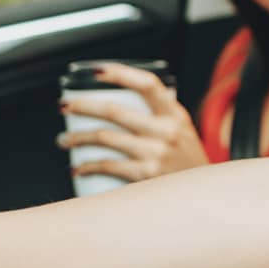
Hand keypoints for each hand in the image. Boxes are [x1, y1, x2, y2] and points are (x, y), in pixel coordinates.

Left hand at [58, 63, 210, 182]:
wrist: (203, 196)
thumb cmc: (187, 163)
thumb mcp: (182, 132)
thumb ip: (158, 116)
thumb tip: (116, 104)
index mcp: (175, 114)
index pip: (147, 84)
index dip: (120, 74)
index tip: (96, 71)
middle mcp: (167, 131)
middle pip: (115, 111)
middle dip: (83, 106)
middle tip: (65, 106)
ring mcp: (157, 153)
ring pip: (105, 138)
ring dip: (78, 138)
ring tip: (65, 140)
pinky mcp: (146, 176)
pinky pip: (108, 165)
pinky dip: (88, 166)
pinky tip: (78, 167)